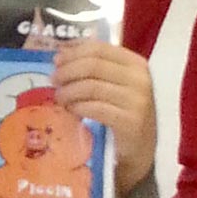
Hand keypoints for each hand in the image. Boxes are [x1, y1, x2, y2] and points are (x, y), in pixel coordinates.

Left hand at [52, 38, 156, 195]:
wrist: (142, 149)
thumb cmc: (124, 111)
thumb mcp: (114, 84)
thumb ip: (94, 67)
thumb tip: (61, 53)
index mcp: (136, 63)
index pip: (99, 48)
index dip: (73, 52)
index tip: (56, 60)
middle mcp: (140, 79)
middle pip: (92, 65)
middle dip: (67, 71)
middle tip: (53, 80)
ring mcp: (137, 101)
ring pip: (90, 86)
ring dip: (68, 91)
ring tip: (59, 98)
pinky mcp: (130, 122)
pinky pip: (94, 108)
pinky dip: (77, 107)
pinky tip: (71, 110)